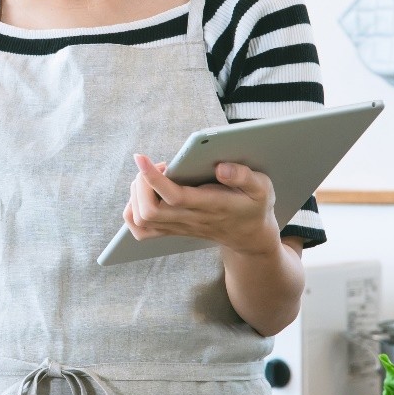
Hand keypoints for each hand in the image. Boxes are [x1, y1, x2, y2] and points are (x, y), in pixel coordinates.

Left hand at [123, 153, 280, 254]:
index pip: (174, 197)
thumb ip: (244, 176)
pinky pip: (141, 229)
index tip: (141, 158)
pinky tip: (142, 194)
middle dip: (141, 183)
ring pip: (141, 220)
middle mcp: (190, 219)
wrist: (250, 236)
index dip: (153, 178)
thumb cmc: (254, 206)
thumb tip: (221, 167)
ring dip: (136, 194)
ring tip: (150, 177)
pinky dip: (132, 211)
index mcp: (210, 206)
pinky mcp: (172, 230)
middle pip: (149, 211)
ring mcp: (179, 227)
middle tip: (155, 165)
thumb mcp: (261, 188)